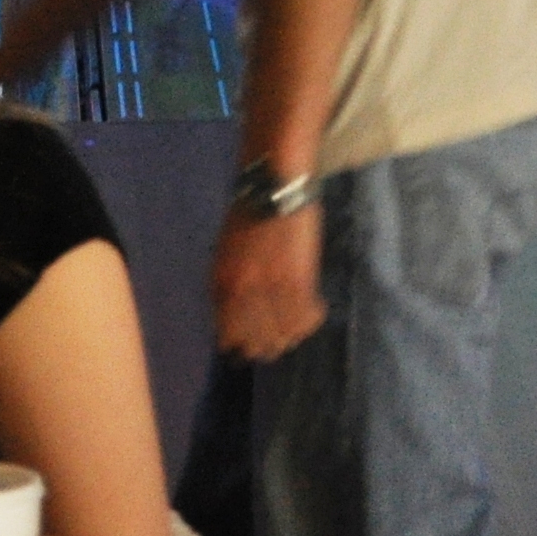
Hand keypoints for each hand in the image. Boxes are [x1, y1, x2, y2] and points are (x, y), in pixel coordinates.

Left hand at [212, 206, 325, 362]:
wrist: (273, 188)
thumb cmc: (247, 217)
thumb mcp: (223, 254)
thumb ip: (225, 288)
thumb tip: (231, 320)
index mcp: (222, 285)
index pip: (228, 335)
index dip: (239, 345)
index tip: (248, 347)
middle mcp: (245, 293)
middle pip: (257, 342)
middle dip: (265, 346)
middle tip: (276, 342)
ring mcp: (273, 290)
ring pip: (284, 335)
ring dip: (290, 336)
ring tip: (295, 328)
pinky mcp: (300, 282)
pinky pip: (306, 318)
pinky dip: (311, 320)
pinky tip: (314, 311)